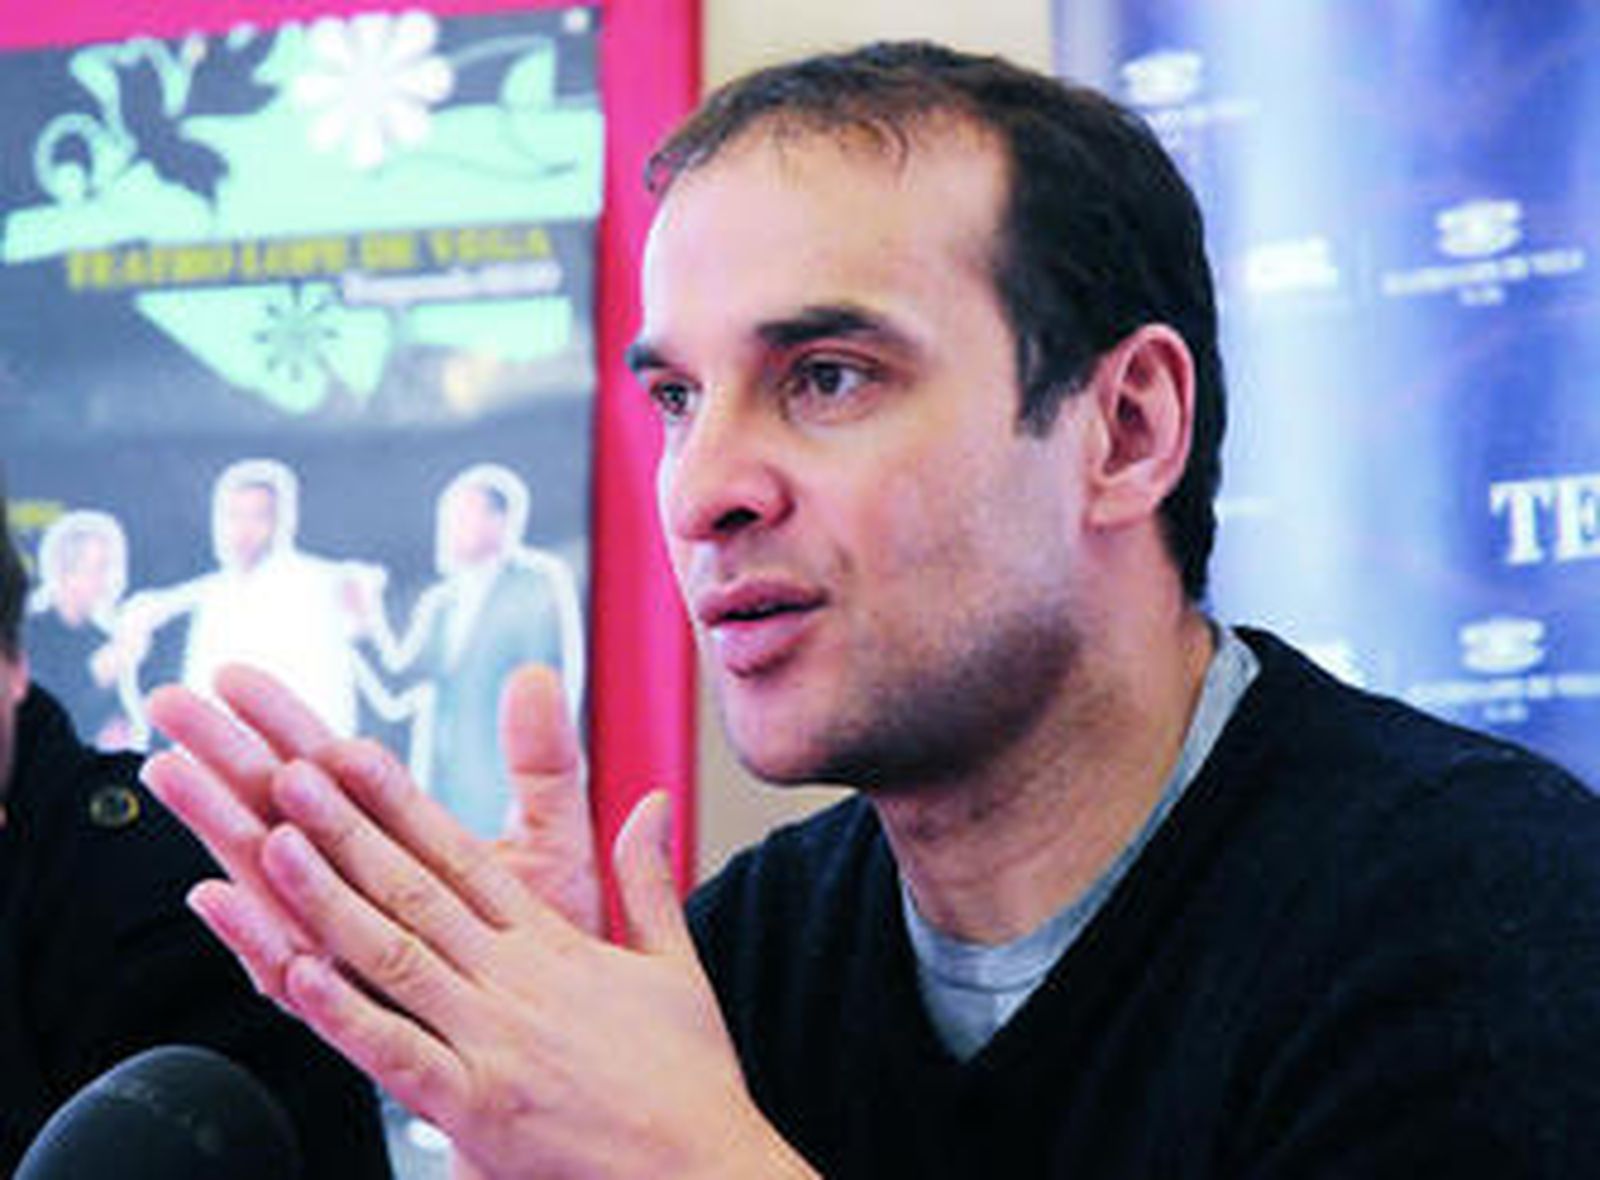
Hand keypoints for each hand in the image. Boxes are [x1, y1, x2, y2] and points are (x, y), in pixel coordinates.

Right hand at [143, 664, 597, 988]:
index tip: (238, 676)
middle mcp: (359, 892)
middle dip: (226, 758)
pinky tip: (217, 893)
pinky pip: (293, 972)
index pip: (333, 769)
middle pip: (282, 813)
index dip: (286, 720)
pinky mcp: (351, 1013)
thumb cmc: (554, 954)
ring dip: (220, 827)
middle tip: (173, 704)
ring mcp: (346, 949)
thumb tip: (534, 675)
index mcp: (402, 843)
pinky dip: (254, 933)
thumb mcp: (553, 846)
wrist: (569, 1052)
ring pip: (272, 881)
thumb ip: (541, 766)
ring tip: (173, 773)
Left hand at [145, 666, 815, 1177]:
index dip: (403, 804)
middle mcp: (515, 981)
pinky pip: (395, 1053)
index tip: (355, 758)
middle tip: (293, 771)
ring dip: (328, 897)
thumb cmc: (689, 1076)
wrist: (704, 1168)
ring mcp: (491, 1042)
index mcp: (555, 945)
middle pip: (416, 890)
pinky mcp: (476, 1108)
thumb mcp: (675, 962)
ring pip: (394, 957)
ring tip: (274, 843)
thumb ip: (647, 879)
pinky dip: (344, 1013)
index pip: (464, 858)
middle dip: (348, 828)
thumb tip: (653, 804)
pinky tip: (293, 973)